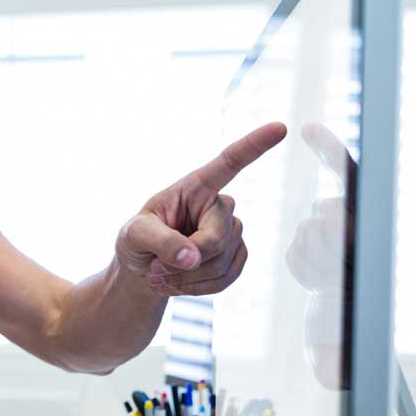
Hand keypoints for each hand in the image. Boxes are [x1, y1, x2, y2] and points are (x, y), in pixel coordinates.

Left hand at [116, 122, 286, 296]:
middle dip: (186, 260)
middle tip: (155, 267)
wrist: (144, 270)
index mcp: (196, 187)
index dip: (254, 145)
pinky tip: (179, 283)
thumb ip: (160, 241)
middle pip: (218, 237)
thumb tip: (192, 256)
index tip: (281, 127)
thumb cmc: (136, 241)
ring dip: (187, 277)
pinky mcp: (236, 256)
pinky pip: (227, 278)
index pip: (229, 163)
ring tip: (161, 274)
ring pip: (222, 262)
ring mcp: (232, 231)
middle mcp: (219, 206)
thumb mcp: (134, 235)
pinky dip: (198, 288)